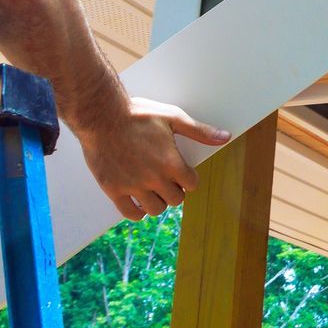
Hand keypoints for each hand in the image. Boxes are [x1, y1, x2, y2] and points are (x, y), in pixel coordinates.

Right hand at [75, 98, 230, 220]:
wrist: (101, 115)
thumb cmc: (137, 114)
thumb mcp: (173, 117)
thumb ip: (199, 131)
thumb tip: (225, 137)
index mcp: (170, 162)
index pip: (192, 185)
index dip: (189, 178)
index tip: (182, 172)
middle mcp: (153, 178)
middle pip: (175, 199)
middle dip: (174, 190)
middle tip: (166, 179)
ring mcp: (132, 186)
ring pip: (155, 209)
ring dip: (157, 201)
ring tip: (152, 189)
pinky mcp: (113, 189)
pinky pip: (130, 213)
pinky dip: (137, 212)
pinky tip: (137, 201)